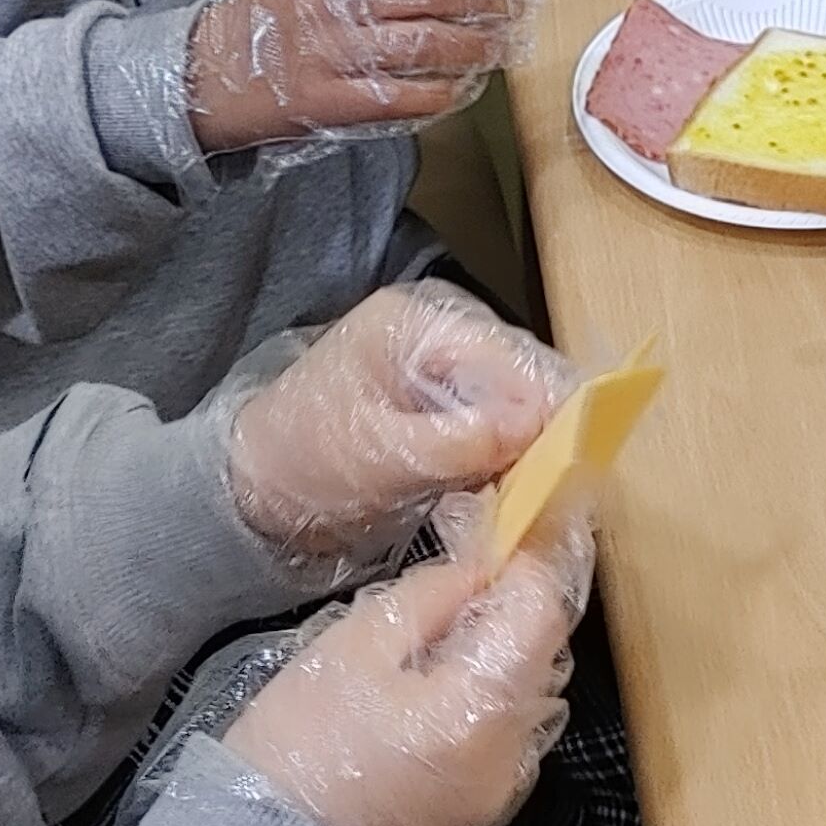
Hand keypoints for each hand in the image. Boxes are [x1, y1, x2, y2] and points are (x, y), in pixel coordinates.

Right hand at [188, 0, 539, 153]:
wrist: (211, 70)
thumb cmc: (273, 11)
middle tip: (518, 3)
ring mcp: (336, 50)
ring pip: (433, 44)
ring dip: (481, 46)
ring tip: (504, 44)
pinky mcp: (335, 100)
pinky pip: (411, 95)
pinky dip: (447, 91)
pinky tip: (463, 85)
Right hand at [224, 535, 588, 825]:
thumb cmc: (301, 741)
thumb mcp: (358, 643)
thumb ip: (435, 596)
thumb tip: (484, 566)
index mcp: (481, 708)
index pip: (542, 612)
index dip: (529, 563)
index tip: (507, 532)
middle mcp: (511, 752)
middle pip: (544, 652)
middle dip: (514, 608)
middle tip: (462, 582)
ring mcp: (504, 787)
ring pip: (530, 691)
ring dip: (503, 654)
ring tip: (440, 638)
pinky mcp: (485, 807)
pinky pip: (508, 731)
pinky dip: (489, 699)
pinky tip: (435, 690)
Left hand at [230, 282, 572, 559]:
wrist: (253, 494)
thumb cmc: (304, 464)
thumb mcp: (381, 455)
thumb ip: (463, 440)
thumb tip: (542, 428)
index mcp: (419, 323)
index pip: (515, 358)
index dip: (552, 411)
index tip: (572, 469)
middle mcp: (442, 333)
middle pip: (527, 377)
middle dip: (546, 433)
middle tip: (555, 496)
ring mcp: (445, 369)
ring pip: (521, 406)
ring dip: (530, 453)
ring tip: (533, 501)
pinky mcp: (445, 407)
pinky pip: (499, 428)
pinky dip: (509, 462)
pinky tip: (508, 496)